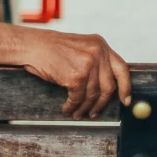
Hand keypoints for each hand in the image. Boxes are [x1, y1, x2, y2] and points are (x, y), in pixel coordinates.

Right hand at [0, 18, 131, 115]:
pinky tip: (67, 108)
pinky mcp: (76, 77)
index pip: (122, 68)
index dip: (125, 87)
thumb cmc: (50, 48)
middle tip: (94, 112)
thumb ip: (95, 60)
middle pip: (109, 86)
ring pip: (93, 95)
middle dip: (102, 103)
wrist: (30, 46)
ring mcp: (88, 64)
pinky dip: (72, 106)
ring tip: (77, 112)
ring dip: (84, 107)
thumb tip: (109, 85)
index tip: (126, 101)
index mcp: (100, 43)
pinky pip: (78, 99)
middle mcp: (97, 52)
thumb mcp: (79, 47)